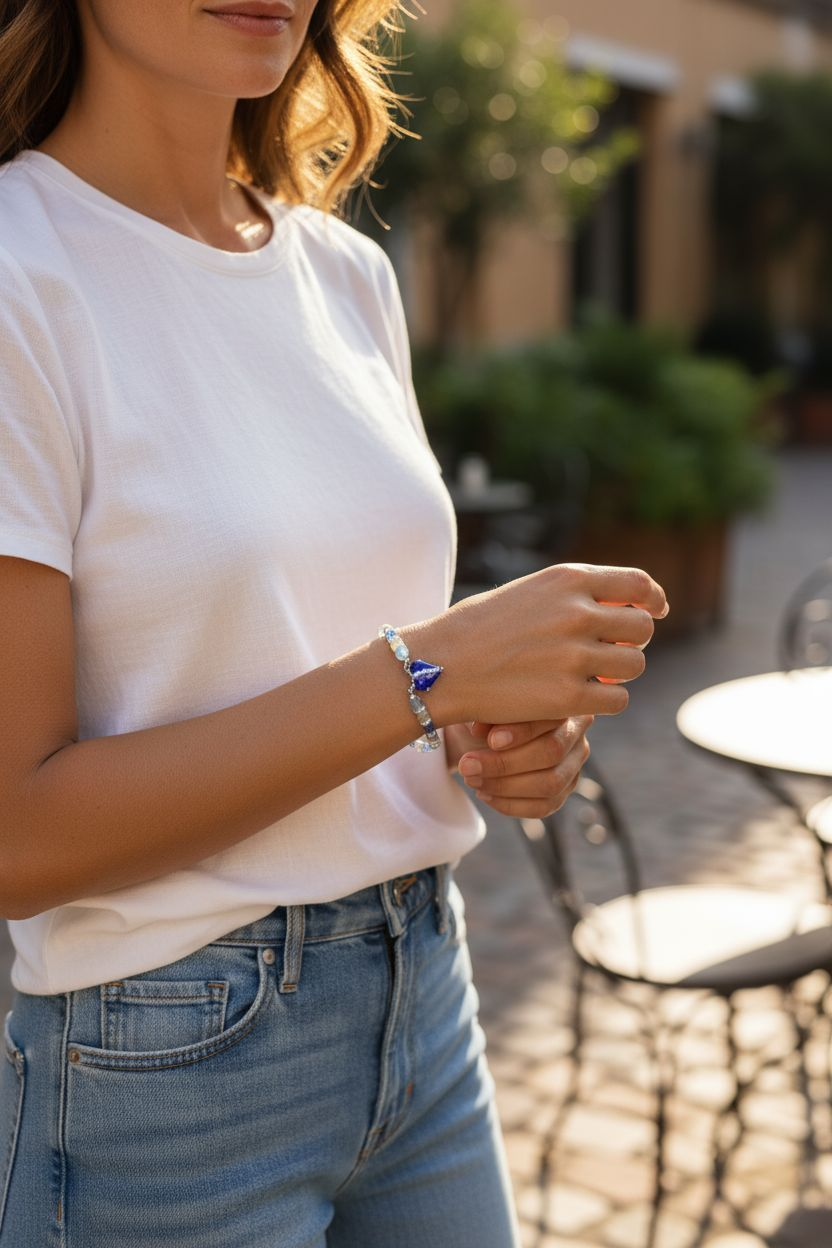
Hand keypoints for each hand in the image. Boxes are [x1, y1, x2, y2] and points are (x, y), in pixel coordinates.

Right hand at [402, 562, 668, 726]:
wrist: (440, 665)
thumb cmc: (481, 628)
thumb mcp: (531, 592)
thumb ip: (576, 595)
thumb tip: (630, 608)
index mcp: (568, 579)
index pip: (638, 584)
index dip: (653, 600)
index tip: (655, 611)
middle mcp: (577, 612)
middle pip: (640, 628)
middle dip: (632, 642)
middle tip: (611, 652)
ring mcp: (575, 655)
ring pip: (633, 666)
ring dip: (618, 673)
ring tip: (591, 676)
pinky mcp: (568, 696)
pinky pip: (616, 699)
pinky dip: (605, 701)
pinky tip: (582, 698)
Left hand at [454, 716, 592, 818]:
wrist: (479, 734)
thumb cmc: (485, 713)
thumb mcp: (484, 706)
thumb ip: (487, 713)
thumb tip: (479, 730)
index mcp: (562, 704)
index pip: (550, 719)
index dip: (521, 732)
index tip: (490, 741)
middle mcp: (576, 733)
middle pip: (552, 753)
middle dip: (505, 763)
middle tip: (468, 765)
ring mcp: (573, 765)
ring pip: (550, 784)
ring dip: (505, 786)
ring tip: (472, 779)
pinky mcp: (562, 791)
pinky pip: (543, 807)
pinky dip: (510, 804)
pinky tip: (485, 793)